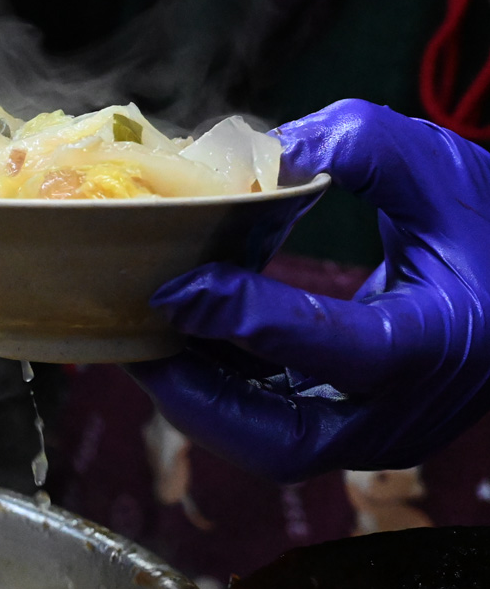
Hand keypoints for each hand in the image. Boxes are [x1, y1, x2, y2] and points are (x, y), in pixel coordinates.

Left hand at [128, 99, 489, 481]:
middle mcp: (407, 408)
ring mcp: (377, 428)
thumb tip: (260, 154)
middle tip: (133, 342)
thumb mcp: (433, 165)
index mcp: (440, 340)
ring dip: (194, 396)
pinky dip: (216, 388)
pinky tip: (174, 337)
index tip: (180, 285)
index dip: (250, 321)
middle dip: (195, 397)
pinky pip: (269, 421)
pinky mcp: (350, 423)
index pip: (338, 348)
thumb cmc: (483, 220)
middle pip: (283, 440)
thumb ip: (355, 146)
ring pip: (266, 442)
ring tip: (135, 338)